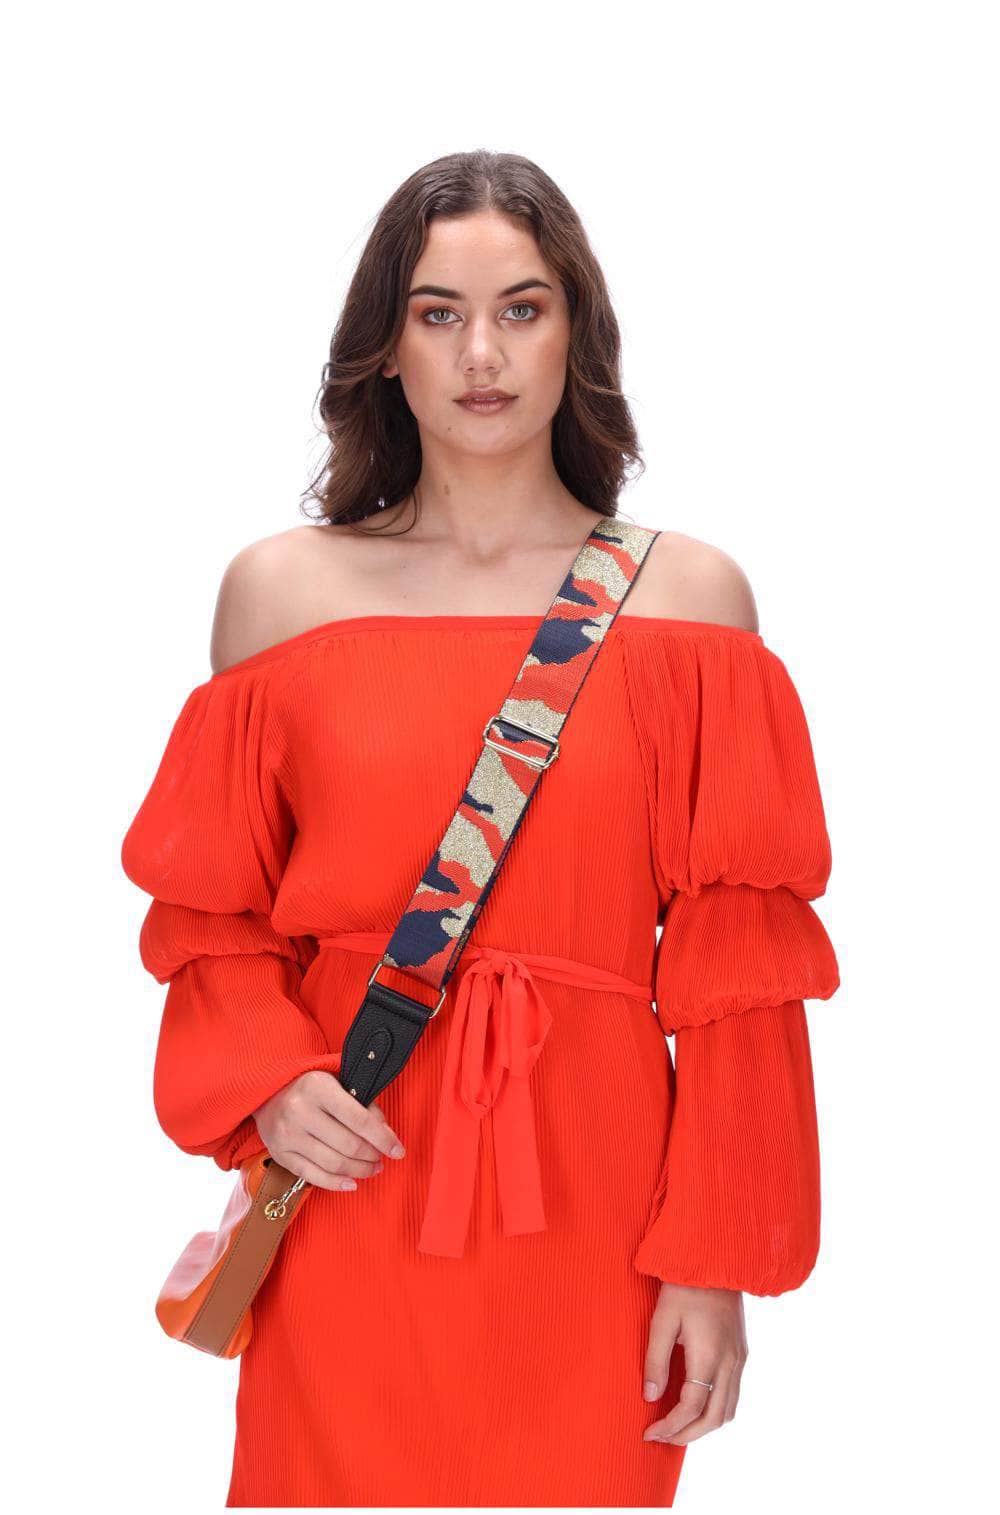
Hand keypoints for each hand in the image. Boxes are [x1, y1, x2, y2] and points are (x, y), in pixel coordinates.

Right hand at [252, 1070, 406, 1191]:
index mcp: (318, 1087)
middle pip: (348, 1145)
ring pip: (333, 1163)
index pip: (359, 1119)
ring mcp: (287, 1134)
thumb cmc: (311, 1087)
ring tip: (372, 1169)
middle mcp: (299, 1110)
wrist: (268, 1092)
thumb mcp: (337, 1083)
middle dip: (372, 1156)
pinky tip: (352, 1182)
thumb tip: (385, 1135)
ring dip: (359, 1171)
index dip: (383, 1138)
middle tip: (382, 1159)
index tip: (399, 1150)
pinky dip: (336, 1183)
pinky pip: (312, 1176)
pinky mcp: (279, 1154)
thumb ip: (363, 1105)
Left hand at [642, 1283, 747, 1444]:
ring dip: (704, 1426)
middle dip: (687, 1435)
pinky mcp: (741, 1353)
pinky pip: (732, 1395)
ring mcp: (739, 1359)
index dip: (670, 1425)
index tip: (649, 1432)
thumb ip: (656, 1360)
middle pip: (714, 1418)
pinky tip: (696, 1406)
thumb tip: (650, 1397)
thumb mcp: (662, 1319)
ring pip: (728, 1411)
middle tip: (661, 1438)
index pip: (691, 1407)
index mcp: (710, 1355)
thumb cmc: (685, 1286)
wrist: (716, 1261)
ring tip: (677, 1428)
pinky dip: (715, 1411)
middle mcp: (730, 1363)